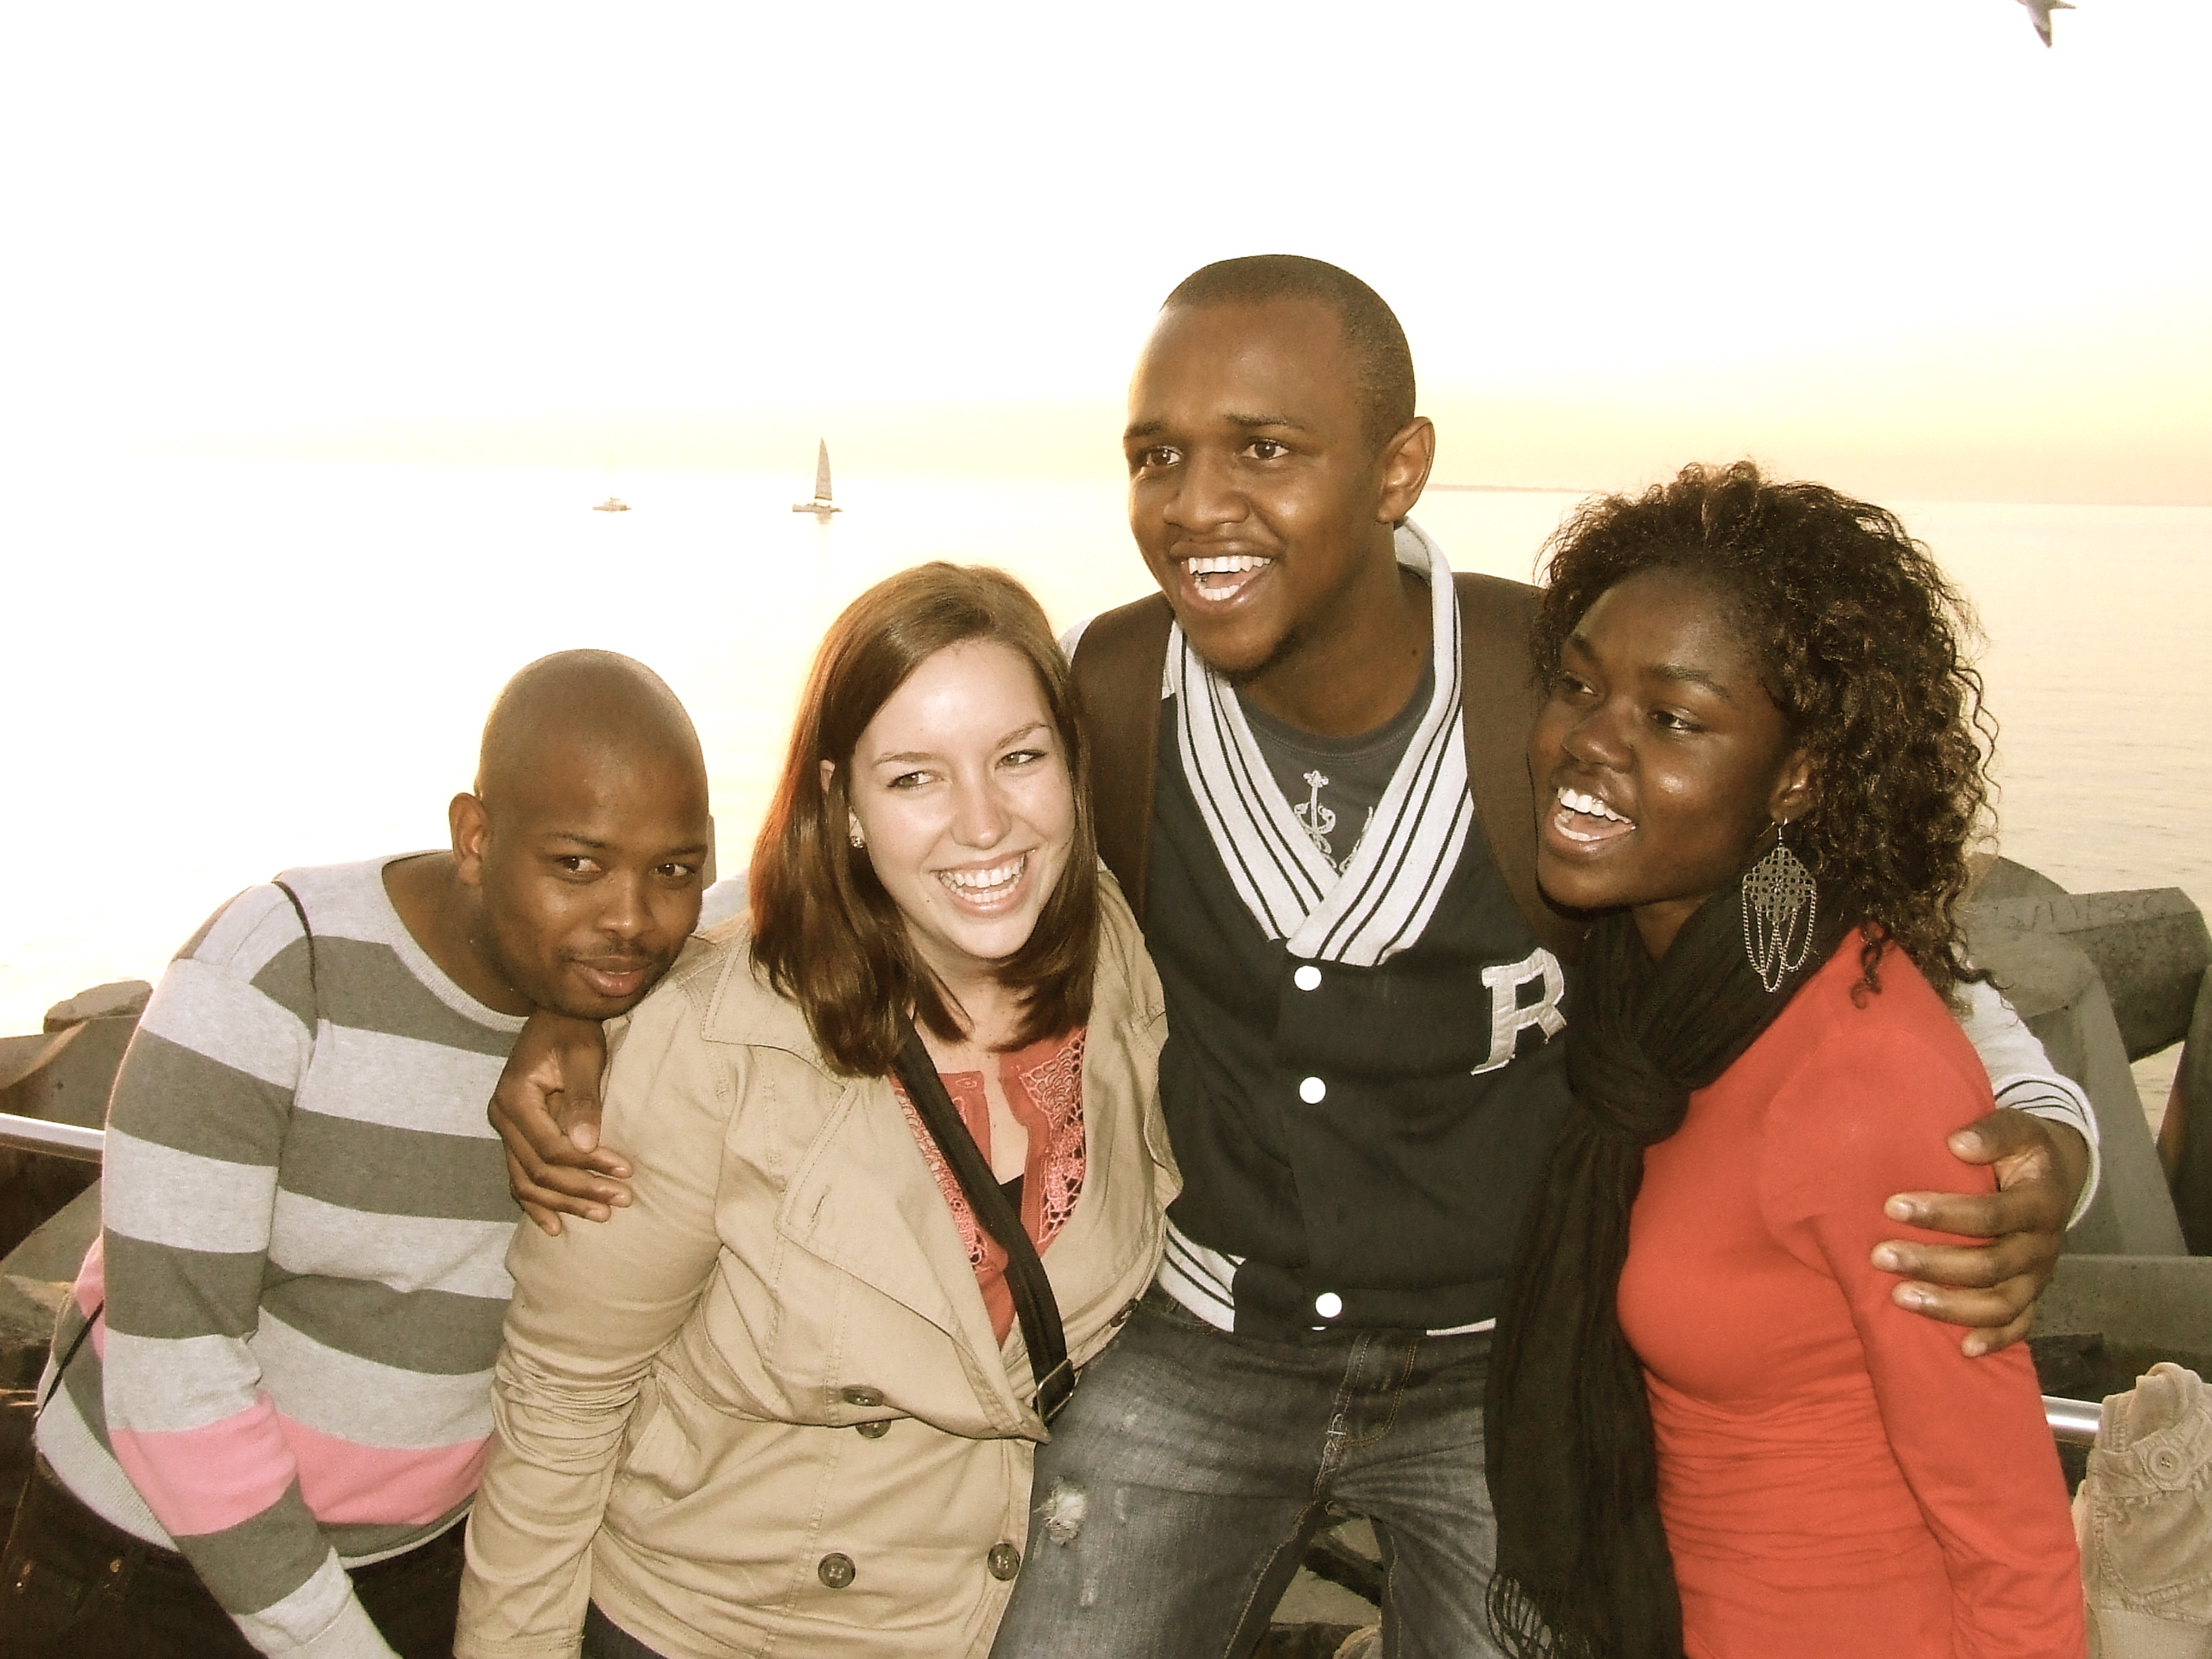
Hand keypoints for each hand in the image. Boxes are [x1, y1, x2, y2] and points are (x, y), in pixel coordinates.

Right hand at [488, 1011, 628, 1234]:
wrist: (556, 1014)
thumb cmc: (573, 1030)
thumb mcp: (583, 1057)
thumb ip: (582, 1099)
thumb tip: (586, 1146)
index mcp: (514, 1098)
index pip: (550, 1148)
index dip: (588, 1165)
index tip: (625, 1172)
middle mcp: (502, 1117)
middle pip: (538, 1170)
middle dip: (581, 1189)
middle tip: (621, 1200)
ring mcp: (505, 1128)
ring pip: (526, 1181)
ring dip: (563, 1202)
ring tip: (601, 1214)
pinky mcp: (515, 1134)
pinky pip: (519, 1177)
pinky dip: (536, 1203)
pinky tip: (555, 1225)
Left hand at [1872, 1108, 2089, 1356]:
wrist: (2057, 1174)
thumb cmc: (2022, 1151)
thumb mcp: (2016, 1128)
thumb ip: (1990, 1132)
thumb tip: (1957, 1144)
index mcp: (2040, 1203)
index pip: (1992, 1215)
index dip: (1944, 1214)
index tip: (1893, 1206)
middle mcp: (2043, 1245)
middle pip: (1990, 1266)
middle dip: (1932, 1263)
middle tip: (1880, 1256)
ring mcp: (2040, 1276)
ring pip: (2000, 1303)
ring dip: (1950, 1306)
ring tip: (1900, 1298)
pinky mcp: (2033, 1294)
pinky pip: (2020, 1325)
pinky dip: (1995, 1339)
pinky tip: (1962, 1349)